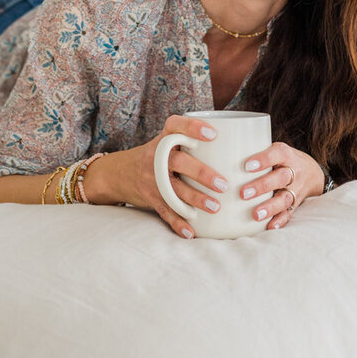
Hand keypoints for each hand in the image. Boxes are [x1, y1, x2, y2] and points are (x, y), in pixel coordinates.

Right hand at [88, 114, 225, 238]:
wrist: (121, 173)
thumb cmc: (158, 156)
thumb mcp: (167, 142)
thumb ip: (191, 143)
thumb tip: (235, 149)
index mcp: (163, 138)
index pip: (175, 125)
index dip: (192, 127)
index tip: (213, 134)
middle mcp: (155, 156)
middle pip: (178, 162)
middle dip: (201, 174)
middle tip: (223, 185)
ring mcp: (151, 178)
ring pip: (173, 190)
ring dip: (195, 200)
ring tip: (215, 207)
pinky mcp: (150, 197)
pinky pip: (164, 211)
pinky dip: (178, 223)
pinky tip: (191, 231)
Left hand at [237, 141, 324, 230]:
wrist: (312, 173)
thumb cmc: (282, 160)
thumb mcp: (275, 149)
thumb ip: (256, 151)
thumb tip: (223, 153)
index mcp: (286, 155)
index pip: (276, 155)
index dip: (263, 160)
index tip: (246, 166)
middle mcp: (294, 172)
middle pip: (281, 178)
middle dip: (262, 186)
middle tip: (242, 193)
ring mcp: (296, 190)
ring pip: (285, 199)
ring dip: (270, 207)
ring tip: (255, 214)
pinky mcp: (296, 205)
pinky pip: (289, 214)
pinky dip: (280, 221)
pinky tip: (269, 226)